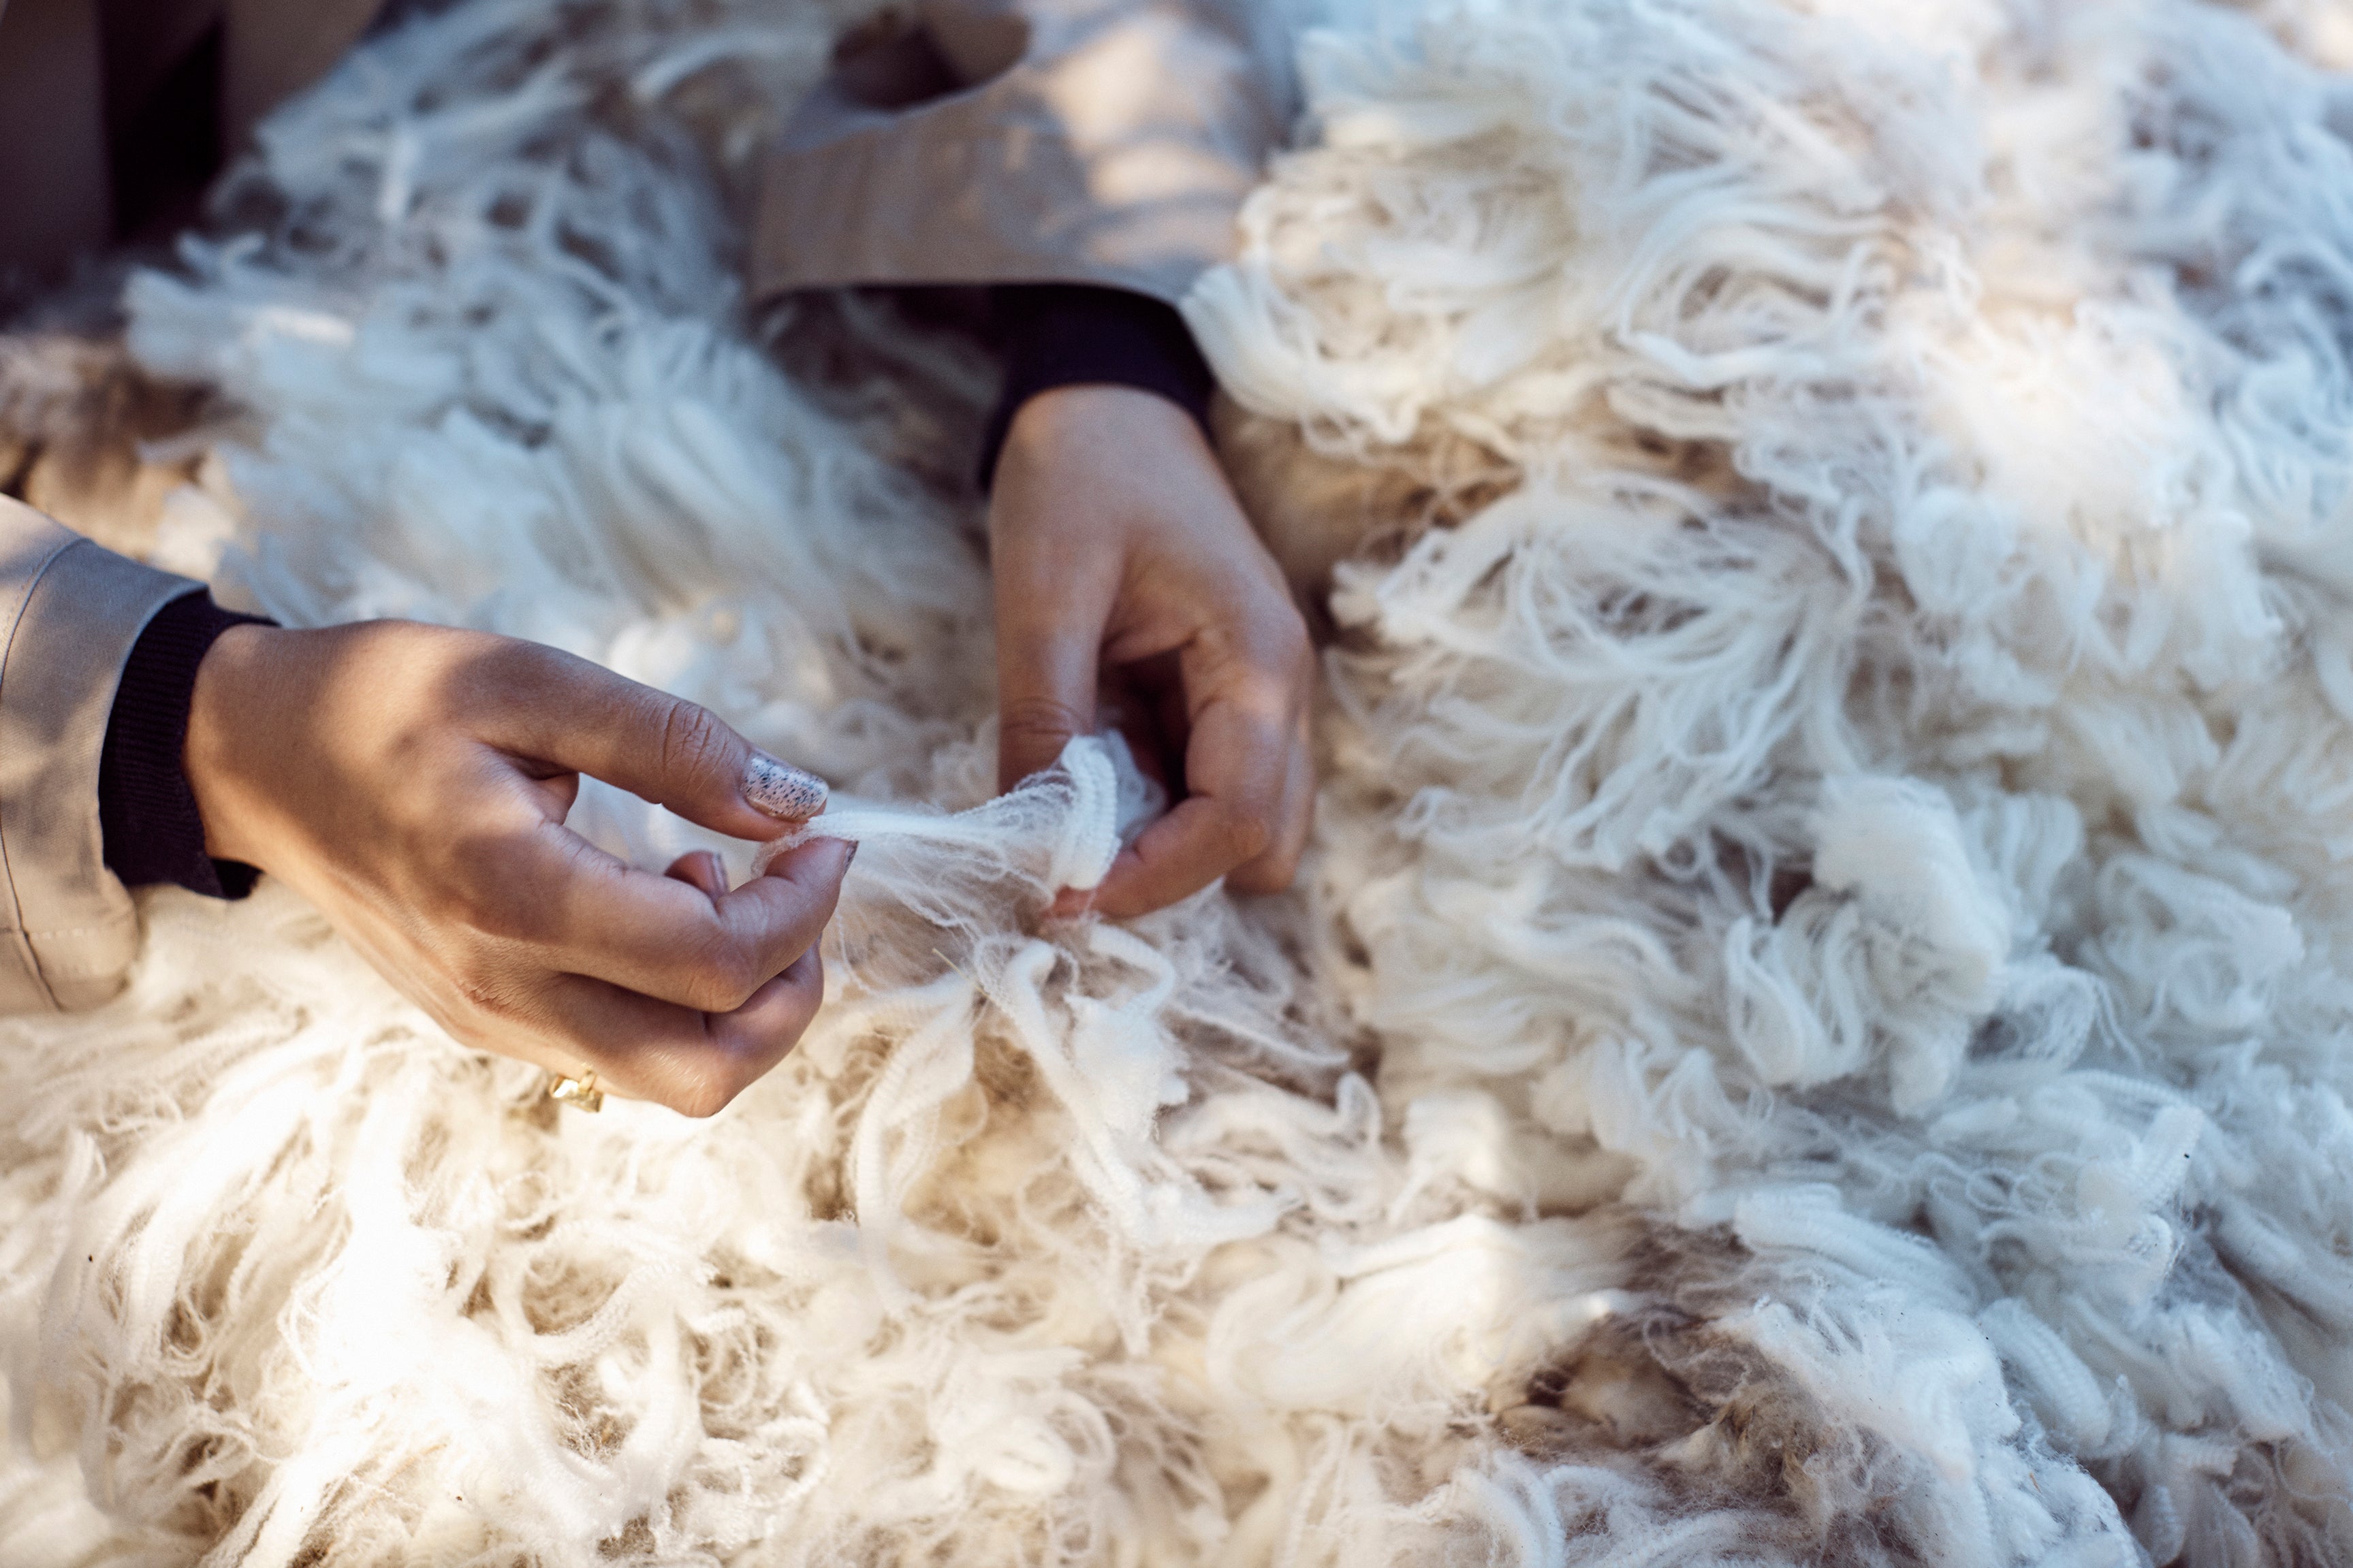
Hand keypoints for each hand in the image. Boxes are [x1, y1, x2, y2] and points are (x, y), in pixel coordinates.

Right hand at [183, 620, 848, 1116]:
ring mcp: (489, 1019)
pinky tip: (657, 898)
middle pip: (706, 1069)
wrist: (251, 756)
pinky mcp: (485, 1022)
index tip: (824, 838)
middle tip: (794, 886)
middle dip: (791, 990)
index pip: (713, 960)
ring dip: (735, 1001)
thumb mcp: (530, 678)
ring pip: (668, 1079)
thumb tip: (797, 804)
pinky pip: (619, 1053)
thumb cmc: (385, 699)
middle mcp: (500, 987)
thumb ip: (671, 743)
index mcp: (511, 895)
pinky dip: (677, 1000)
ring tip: (710, 880)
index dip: (803, 909)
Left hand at [990, 385, 1313, 917]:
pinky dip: (1142, 810)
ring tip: (1063, 823)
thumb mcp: (1045, 592)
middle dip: (1167, 874)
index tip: (1063, 896)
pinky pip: (1194, 786)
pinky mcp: (1213, 699)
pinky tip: (1074, 784)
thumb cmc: (1082, 474)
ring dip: (1156, 846)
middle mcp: (1278, 692)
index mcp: (1259, 660)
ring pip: (1235, 827)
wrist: (1104, 399)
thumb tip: (1032, 839)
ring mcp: (1253, 698)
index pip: (1237, 819)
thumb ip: (1044, 718)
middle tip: (1063, 869)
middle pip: (1259, 844)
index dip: (1156, 878)